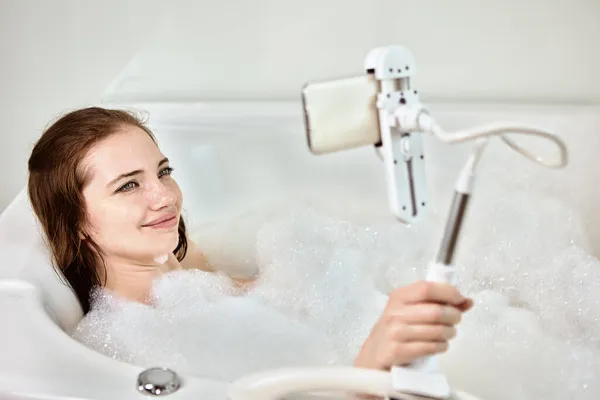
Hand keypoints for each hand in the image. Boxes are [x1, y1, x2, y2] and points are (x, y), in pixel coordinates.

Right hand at [354, 280, 472, 369]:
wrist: (375, 353)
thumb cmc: (398, 328)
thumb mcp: (412, 309)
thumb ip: (439, 303)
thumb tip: (467, 301)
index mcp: (399, 297)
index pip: (426, 288)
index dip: (448, 292)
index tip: (459, 299)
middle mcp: (395, 313)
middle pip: (436, 311)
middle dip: (454, 316)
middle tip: (455, 319)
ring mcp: (395, 333)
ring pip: (437, 331)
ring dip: (450, 333)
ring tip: (448, 333)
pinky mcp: (398, 351)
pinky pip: (431, 347)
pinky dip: (442, 346)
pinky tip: (439, 344)